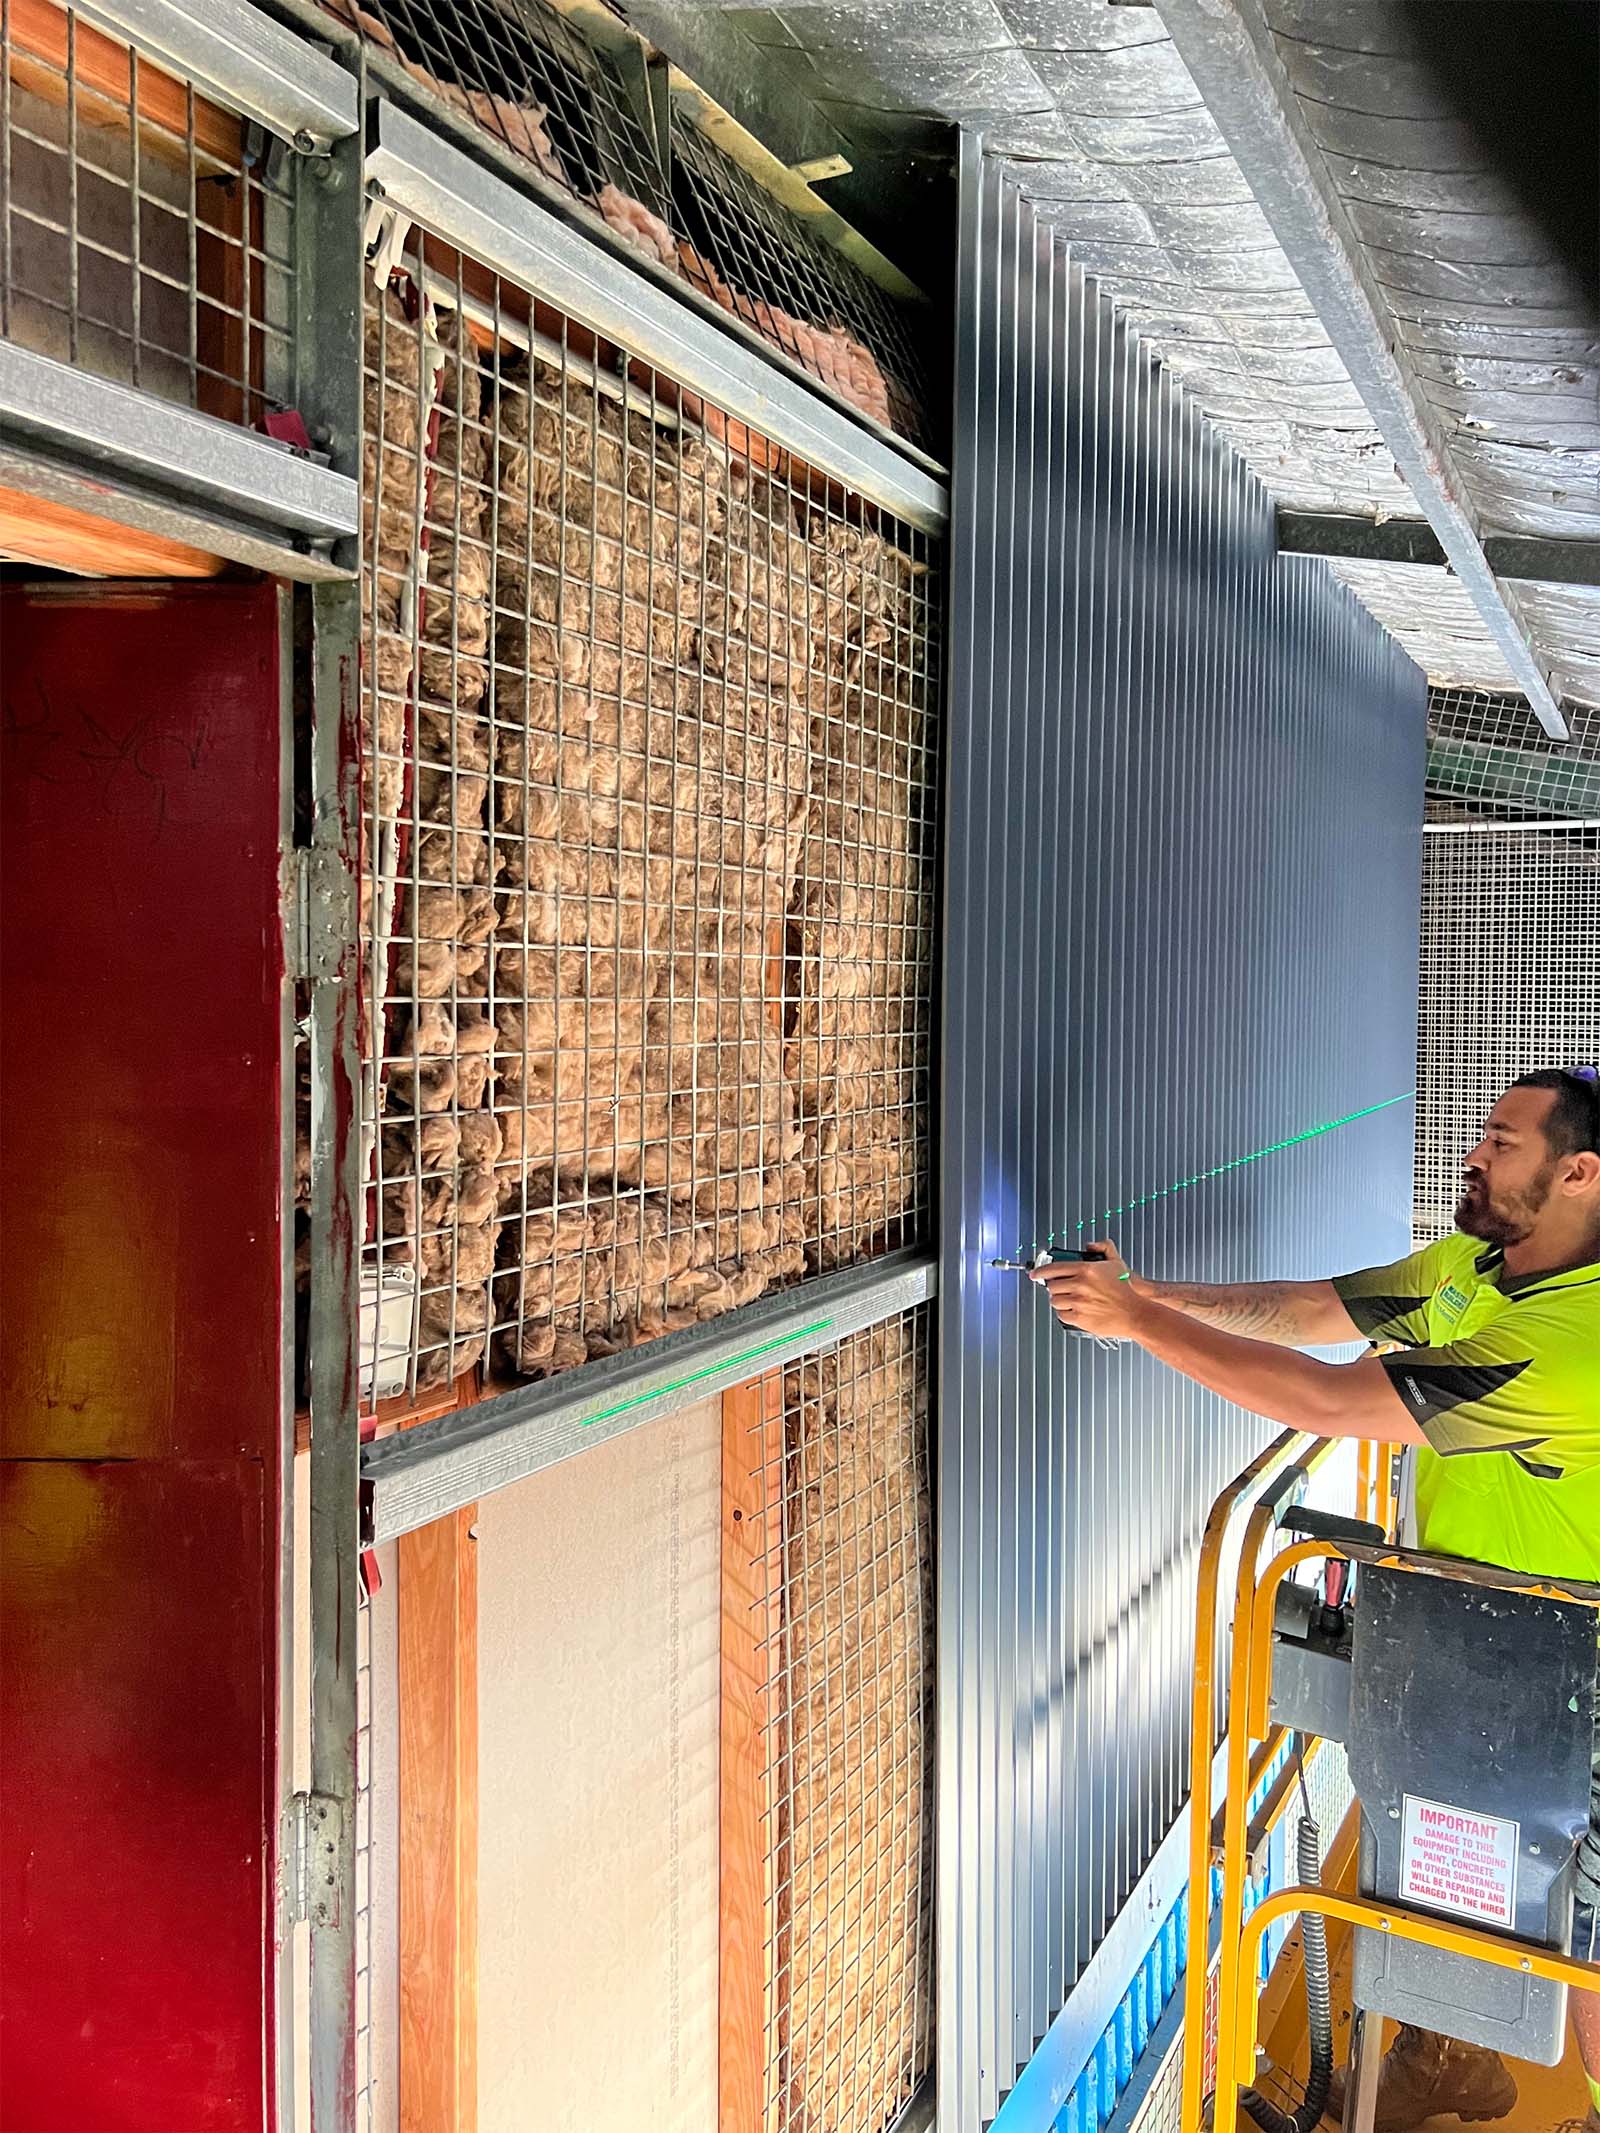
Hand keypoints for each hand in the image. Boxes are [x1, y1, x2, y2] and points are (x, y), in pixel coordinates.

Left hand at [1031, 1240, 1146, 1340]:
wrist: (1134, 1313)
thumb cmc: (1126, 1290)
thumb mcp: (1116, 1263)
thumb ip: (1103, 1248)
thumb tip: (1090, 1245)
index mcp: (1086, 1269)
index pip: (1054, 1268)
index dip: (1040, 1271)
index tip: (1034, 1274)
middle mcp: (1080, 1285)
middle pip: (1052, 1286)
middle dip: (1053, 1287)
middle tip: (1059, 1289)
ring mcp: (1078, 1302)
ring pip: (1055, 1301)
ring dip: (1059, 1300)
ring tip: (1068, 1300)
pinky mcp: (1080, 1318)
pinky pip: (1062, 1315)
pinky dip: (1065, 1314)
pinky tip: (1074, 1310)